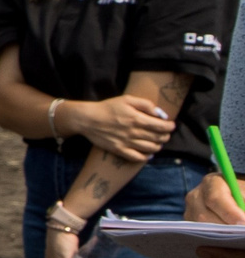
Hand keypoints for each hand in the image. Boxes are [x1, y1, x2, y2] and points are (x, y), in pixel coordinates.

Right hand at [61, 95, 175, 162]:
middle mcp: (134, 132)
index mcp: (137, 118)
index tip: (171, 125)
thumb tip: (160, 114)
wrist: (87, 119)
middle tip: (165, 134)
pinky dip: (146, 157)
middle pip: (158, 138)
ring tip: (158, 142)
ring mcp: (127, 142)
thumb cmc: (107, 107)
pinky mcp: (119, 150)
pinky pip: (138, 157)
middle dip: (165, 136)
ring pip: (151, 148)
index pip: (161, 126)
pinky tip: (148, 153)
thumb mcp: (127, 99)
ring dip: (158, 146)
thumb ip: (146, 104)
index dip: (170, 127)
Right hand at [184, 173, 244, 257]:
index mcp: (212, 183)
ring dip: (218, 237)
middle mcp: (196, 196)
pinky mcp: (191, 224)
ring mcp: (190, 210)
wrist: (235, 196)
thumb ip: (244, 203)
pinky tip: (227, 244)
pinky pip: (198, 235)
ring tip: (234, 242)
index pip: (215, 198)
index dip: (229, 213)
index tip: (243, 224)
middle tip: (239, 237)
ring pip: (200, 228)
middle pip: (203, 216)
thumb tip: (243, 223)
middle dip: (224, 229)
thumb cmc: (243, 194)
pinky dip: (213, 241)